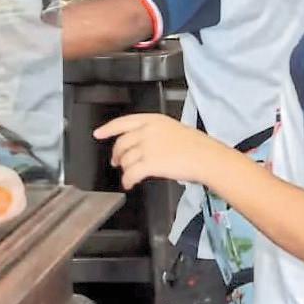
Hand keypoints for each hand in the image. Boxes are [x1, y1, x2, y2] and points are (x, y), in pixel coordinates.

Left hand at [93, 114, 224, 189]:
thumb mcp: (171, 128)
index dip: (108, 128)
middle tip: (116, 161)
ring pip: (125, 159)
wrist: (206, 157)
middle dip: (116, 154)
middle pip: (121, 143)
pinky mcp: (149, 164)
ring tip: (128, 175)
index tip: (98, 133)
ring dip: (124, 169)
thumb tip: (141, 142)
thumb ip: (153, 132)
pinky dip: (127, 180)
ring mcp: (147, 147)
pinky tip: (129, 183)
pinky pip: (130, 173)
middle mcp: (146, 131)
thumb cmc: (195, 145)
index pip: (123, 122)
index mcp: (152, 120)